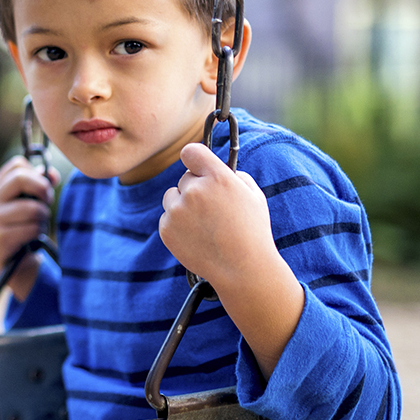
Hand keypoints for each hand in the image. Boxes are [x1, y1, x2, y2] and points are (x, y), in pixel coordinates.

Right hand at [0, 156, 58, 298]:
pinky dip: (38, 234)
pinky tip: (33, 240)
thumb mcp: (31, 201)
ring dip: (43, 218)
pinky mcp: (0, 238)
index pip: (17, 164)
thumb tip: (52, 174)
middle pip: (20, 178)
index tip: (44, 188)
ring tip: (39, 225)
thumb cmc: (25, 226)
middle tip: (47, 203)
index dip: (37, 174)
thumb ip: (41, 184)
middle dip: (43, 191)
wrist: (14, 262)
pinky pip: (31, 229)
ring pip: (32, 208)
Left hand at [159, 143, 304, 378]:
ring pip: (172, 197)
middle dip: (195, 188)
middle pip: (184, 178)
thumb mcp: (253, 195)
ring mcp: (177, 211)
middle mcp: (194, 191)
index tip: (196, 164)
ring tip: (204, 224)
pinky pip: (167, 217)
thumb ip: (233, 175)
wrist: (241, 268)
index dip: (194, 157)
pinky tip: (196, 236)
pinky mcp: (166, 229)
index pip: (191, 151)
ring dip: (183, 205)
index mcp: (217, 177)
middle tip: (212, 209)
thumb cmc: (252, 231)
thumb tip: (215, 167)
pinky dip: (178, 224)